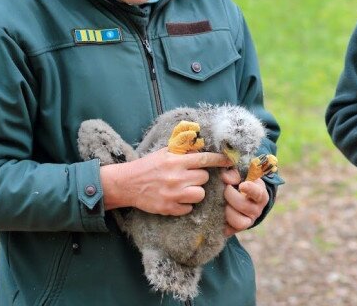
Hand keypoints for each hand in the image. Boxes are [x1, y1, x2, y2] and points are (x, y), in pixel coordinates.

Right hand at [100, 148, 232, 215]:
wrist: (126, 184)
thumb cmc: (148, 166)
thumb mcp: (165, 152)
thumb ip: (184, 150)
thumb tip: (203, 146)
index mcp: (175, 161)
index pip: (205, 159)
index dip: (220, 160)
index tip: (230, 161)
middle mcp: (175, 178)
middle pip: (204, 178)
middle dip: (200, 177)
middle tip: (191, 176)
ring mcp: (172, 195)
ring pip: (200, 194)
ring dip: (195, 191)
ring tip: (185, 189)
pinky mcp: (168, 209)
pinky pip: (189, 208)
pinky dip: (185, 205)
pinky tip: (177, 199)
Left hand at [221, 168, 268, 236]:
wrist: (237, 197)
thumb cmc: (239, 182)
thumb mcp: (240, 175)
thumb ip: (233, 173)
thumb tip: (224, 178)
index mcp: (260, 195)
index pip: (259, 194)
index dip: (250, 190)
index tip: (242, 185)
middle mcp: (256, 210)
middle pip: (244, 206)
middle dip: (230, 196)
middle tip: (224, 188)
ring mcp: (247, 222)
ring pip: (238, 222)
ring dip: (226, 210)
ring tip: (220, 201)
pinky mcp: (235, 230)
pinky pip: (228, 231)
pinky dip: (220, 222)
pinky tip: (216, 212)